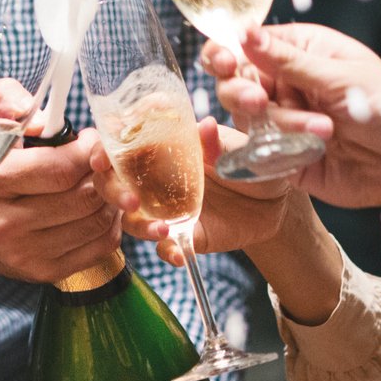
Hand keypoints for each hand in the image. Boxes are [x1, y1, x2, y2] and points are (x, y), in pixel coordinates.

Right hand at [0, 128, 121, 283]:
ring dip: (111, 198)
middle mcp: (3, 224)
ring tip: (99, 182)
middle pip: (85, 197)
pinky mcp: (43, 273)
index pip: (61, 169)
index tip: (90, 141)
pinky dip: (111, 223)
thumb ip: (4, 100)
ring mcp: (24, 254)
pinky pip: (101, 246)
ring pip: (98, 221)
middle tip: (99, 161)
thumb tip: (38, 118)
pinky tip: (97, 208)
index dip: (88, 151)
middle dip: (103, 173)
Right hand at [91, 118, 297, 264]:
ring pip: (133, 216)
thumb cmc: (254, 162)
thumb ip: (219, 142)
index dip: (106, 144)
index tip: (103, 154)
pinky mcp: (182, 233)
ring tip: (163, 231)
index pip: (125, 139)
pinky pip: (164, 246)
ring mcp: (167, 206)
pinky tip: (180, 254)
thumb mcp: (240, 148)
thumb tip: (205, 126)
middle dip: (112, 189)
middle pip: (115, 179)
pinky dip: (168, 252)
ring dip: (139, 225)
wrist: (277, 203)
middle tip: (131, 200)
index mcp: (166, 144)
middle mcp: (157, 175)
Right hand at [203, 25, 380, 215]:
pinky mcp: (287, 161)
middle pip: (234, 85)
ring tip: (324, 131)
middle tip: (259, 102)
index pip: (246, 46)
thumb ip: (289, 62)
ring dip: (281, 127)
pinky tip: (303, 153)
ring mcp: (285, 124)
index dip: (225, 53)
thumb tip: (245, 33)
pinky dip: (272, 157)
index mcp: (299, 52)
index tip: (224, 62)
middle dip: (242, 94)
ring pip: (249, 123)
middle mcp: (286, 86)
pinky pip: (261, 159)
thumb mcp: (342, 79)